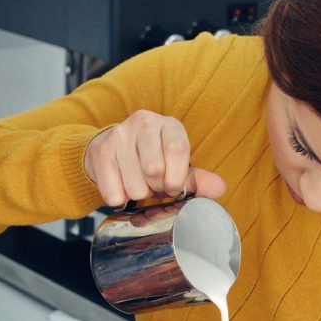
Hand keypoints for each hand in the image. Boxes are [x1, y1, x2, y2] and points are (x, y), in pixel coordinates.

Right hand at [84, 110, 226, 205]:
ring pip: (134, 185)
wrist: (109, 152)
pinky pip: (114, 193)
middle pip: (154, 169)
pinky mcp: (100, 151)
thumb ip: (197, 179)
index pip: (177, 149)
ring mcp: (119, 135)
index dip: (176, 177)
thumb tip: (220, 188)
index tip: (172, 187)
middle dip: (155, 188)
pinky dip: (119, 198)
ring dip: (136, 194)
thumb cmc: (149, 161)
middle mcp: (143, 122)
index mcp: (169, 125)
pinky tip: (120, 185)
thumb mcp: (175, 167)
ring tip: (135, 183)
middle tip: (152, 185)